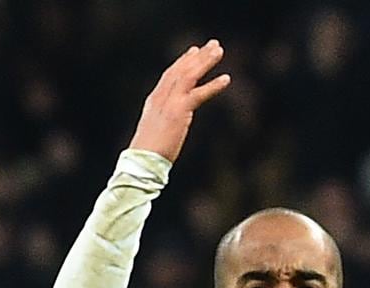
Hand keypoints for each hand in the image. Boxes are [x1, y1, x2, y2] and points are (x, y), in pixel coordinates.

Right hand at [129, 39, 230, 162]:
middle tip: (213, 44)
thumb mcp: (155, 131)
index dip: (183, 62)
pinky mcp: (179, 111)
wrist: (142, 160)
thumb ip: (164, 122)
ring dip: (205, 62)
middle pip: (181, 70)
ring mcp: (169, 102)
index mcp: (154, 100)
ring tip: (219, 51)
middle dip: (198, 56)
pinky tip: (227, 79)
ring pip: (189, 75)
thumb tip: (172, 124)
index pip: (170, 75)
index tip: (194, 51)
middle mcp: (161, 97)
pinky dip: (213, 85)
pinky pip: (199, 94)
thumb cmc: (148, 153)